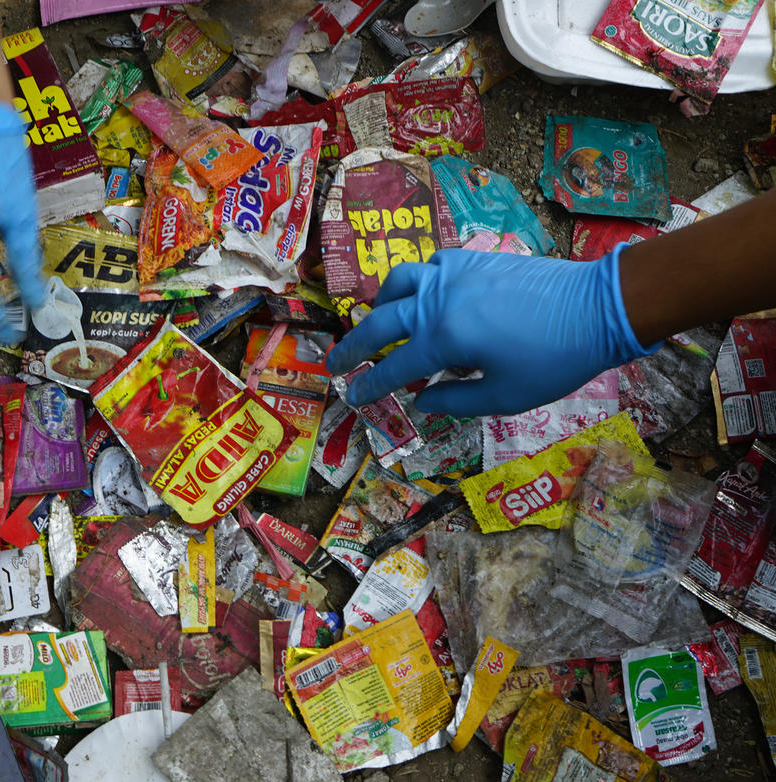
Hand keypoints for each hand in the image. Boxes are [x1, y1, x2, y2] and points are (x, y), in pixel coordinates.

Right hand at [325, 244, 656, 416]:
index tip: (352, 397)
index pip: (392, 367)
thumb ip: (456, 400)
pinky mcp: (472, 260)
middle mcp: (437, 301)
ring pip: (398, 283)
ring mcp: (453, 274)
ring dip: (381, 306)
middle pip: (379, 323)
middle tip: (336, 363)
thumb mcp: (505, 396)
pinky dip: (416, 284)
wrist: (598, 307)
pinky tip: (426, 299)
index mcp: (443, 339)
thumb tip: (422, 401)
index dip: (369, 386)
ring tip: (379, 322)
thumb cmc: (555, 360)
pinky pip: (428, 267)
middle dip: (352, 346)